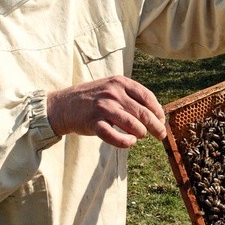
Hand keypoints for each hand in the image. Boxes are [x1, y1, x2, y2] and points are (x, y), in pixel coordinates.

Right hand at [47, 76, 166, 147]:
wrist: (63, 105)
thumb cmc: (93, 98)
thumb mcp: (112, 87)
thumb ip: (131, 96)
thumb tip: (156, 111)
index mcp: (120, 82)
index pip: (147, 97)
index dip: (158, 111)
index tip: (161, 120)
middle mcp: (113, 93)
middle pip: (143, 113)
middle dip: (156, 126)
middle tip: (160, 135)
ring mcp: (103, 107)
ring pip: (132, 124)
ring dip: (141, 133)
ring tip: (140, 136)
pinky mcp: (93, 122)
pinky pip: (113, 136)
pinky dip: (125, 141)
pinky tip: (130, 142)